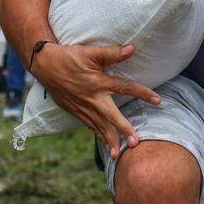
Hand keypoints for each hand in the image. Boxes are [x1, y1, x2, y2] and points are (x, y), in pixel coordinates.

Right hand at [31, 43, 161, 158]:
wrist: (45, 66)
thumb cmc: (69, 57)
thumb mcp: (91, 52)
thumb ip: (112, 53)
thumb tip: (132, 48)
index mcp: (99, 82)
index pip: (125, 88)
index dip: (142, 93)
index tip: (158, 100)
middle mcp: (92, 98)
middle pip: (111, 117)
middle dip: (123, 130)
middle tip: (134, 143)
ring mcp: (83, 107)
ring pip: (99, 126)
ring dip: (109, 140)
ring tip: (117, 154)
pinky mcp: (76, 111)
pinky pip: (89, 126)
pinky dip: (98, 136)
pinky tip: (105, 145)